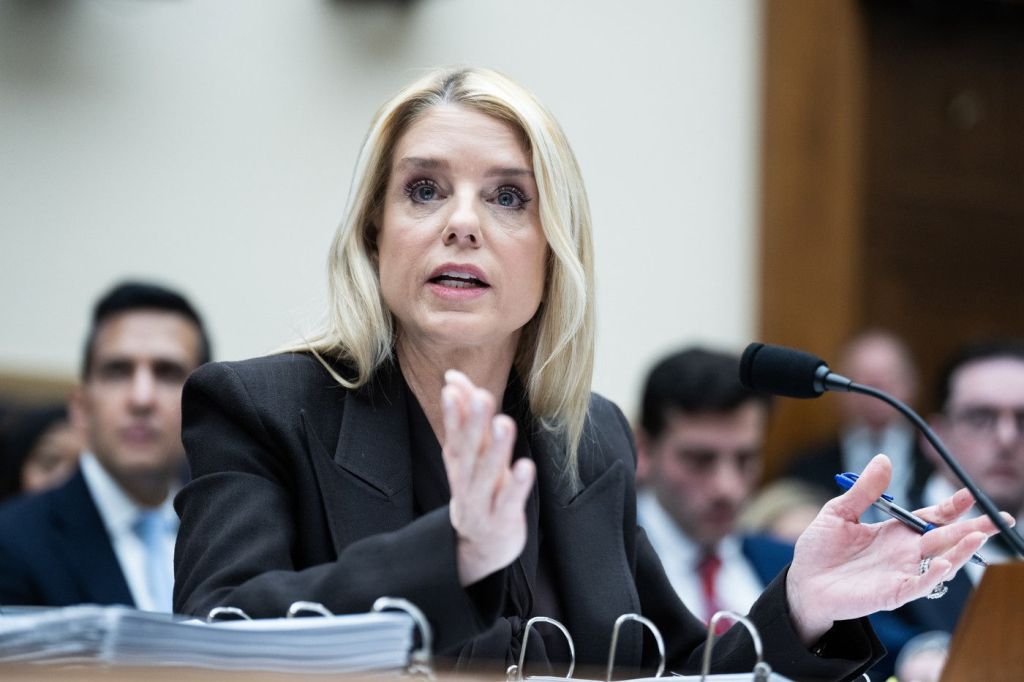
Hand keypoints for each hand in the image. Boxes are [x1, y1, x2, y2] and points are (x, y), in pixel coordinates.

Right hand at [441, 370, 535, 585]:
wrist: (480, 548)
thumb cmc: (480, 489)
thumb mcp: (470, 454)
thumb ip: (465, 416)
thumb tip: (453, 376)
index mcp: (459, 464)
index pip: (454, 434)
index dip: (453, 413)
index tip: (451, 386)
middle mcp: (467, 482)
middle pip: (469, 451)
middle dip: (474, 424)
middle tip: (483, 397)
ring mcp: (483, 503)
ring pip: (487, 475)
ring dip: (496, 450)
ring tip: (504, 422)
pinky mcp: (503, 520)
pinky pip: (510, 502)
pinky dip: (516, 485)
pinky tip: (526, 466)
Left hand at [786, 454, 1011, 645]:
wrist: (803, 581)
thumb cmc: (820, 550)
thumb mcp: (839, 512)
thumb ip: (864, 490)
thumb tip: (884, 459)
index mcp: (893, 532)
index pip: (930, 518)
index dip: (950, 507)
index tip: (969, 494)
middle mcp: (903, 553)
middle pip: (944, 539)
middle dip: (973, 529)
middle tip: (1000, 520)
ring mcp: (900, 573)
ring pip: (939, 563)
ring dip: (960, 551)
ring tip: (977, 537)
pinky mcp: (890, 593)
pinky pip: (917, 585)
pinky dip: (933, 575)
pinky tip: (944, 563)